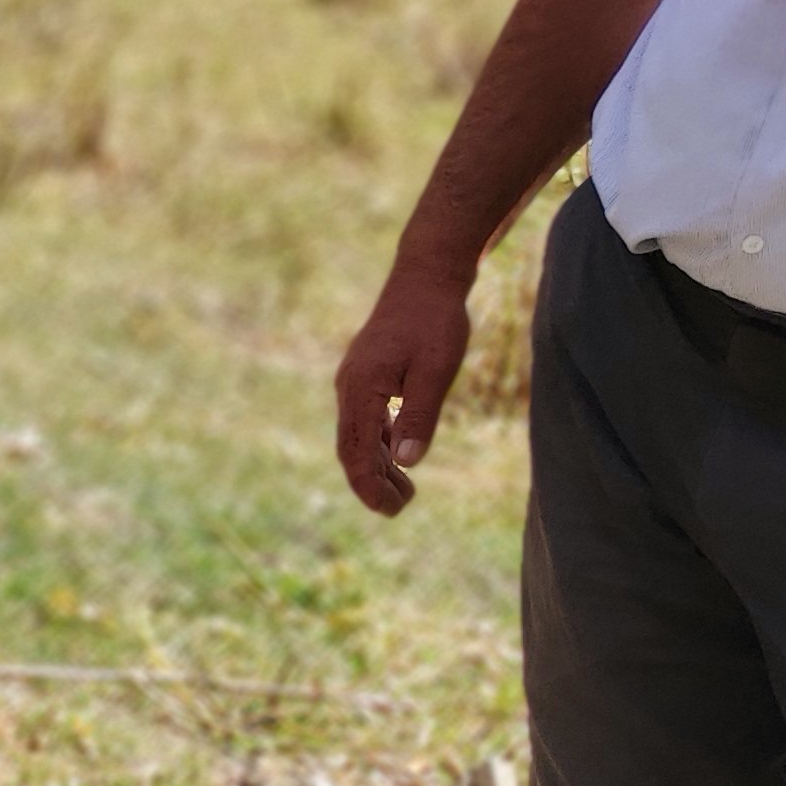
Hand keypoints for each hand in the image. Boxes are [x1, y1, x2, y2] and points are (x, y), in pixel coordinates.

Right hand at [334, 253, 478, 515]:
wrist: (426, 275)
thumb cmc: (435, 320)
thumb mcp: (435, 370)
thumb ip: (419, 416)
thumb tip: (409, 463)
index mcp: (360, 390)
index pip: (357, 452)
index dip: (370, 486)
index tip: (391, 510)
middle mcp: (349, 389)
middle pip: (352, 449)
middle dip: (372, 483)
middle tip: (401, 507)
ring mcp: (355, 383)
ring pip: (358, 437)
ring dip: (377, 465)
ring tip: (404, 490)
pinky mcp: (367, 378)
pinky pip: (366, 420)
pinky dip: (379, 444)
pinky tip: (398, 456)